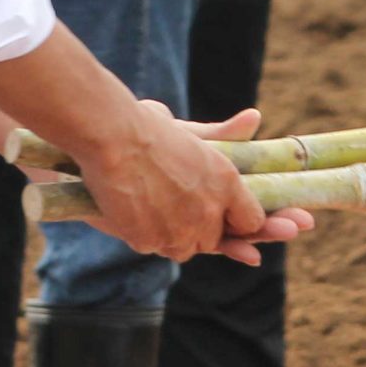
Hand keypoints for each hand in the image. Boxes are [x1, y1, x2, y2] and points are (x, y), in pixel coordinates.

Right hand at [73, 99, 277, 265]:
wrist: (111, 138)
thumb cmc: (148, 127)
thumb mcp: (191, 129)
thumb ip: (224, 134)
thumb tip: (254, 118)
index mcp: (227, 183)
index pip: (251, 221)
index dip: (237, 221)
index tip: (226, 217)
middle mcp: (209, 212)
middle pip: (213, 239)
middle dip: (200, 229)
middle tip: (177, 207)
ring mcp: (180, 231)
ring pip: (183, 248)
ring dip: (173, 236)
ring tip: (154, 208)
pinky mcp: (151, 242)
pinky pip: (154, 247)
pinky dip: (146, 235)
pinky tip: (135, 213)